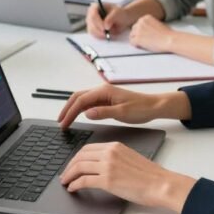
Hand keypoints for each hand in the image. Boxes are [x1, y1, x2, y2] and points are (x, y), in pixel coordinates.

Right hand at [57, 84, 172, 127]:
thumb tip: (87, 113)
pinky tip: (79, 117)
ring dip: (73, 109)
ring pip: (83, 100)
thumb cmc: (141, 108)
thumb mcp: (122, 112)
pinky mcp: (107, 100)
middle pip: (78, 97)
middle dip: (67, 109)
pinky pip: (90, 103)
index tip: (63, 123)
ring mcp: (104, 95)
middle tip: (60, 122)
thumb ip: (104, 112)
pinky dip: (81, 110)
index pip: (81, 100)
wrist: (154, 106)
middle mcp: (102, 91)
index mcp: (104, 91)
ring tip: (66, 121)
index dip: (70, 112)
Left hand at [60, 142, 195, 211]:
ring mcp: (108, 166)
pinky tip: (73, 188)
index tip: (73, 164)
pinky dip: (75, 185)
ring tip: (66, 182)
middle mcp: (109, 153)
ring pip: (79, 167)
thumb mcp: (129, 157)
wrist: (160, 184)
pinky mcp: (108, 180)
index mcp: (115, 146)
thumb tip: (101, 165)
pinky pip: (84, 181)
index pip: (88, 148)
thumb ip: (115, 158)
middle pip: (80, 156)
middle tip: (65, 174)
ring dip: (69, 175)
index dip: (77, 157)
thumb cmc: (150, 175)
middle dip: (70, 165)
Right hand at [86, 2, 134, 37]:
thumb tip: (106, 26)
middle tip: (106, 34)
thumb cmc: (119, 14)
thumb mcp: (118, 14)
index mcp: (96, 6)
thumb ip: (111, 18)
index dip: (98, 22)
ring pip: (91, 30)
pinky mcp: (92, 29)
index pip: (93, 15)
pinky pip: (93, 34)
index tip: (104, 28)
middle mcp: (91, 14)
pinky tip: (105, 35)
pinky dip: (99, 36)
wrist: (122, 19)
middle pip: (91, 23)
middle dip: (98, 30)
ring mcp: (91, 22)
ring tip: (108, 34)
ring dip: (99, 34)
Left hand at [129, 15, 173, 51]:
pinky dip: (137, 45)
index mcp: (145, 17)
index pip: (138, 25)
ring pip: (131, 36)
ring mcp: (138, 30)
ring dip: (137, 40)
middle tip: (147, 40)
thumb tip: (144, 30)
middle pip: (133, 30)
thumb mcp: (157, 24)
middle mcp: (140, 21)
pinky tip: (144, 46)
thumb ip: (149, 25)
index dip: (142, 31)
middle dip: (138, 35)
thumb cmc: (167, 34)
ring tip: (146, 43)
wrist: (170, 39)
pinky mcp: (137, 38)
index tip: (149, 35)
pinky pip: (132, 43)